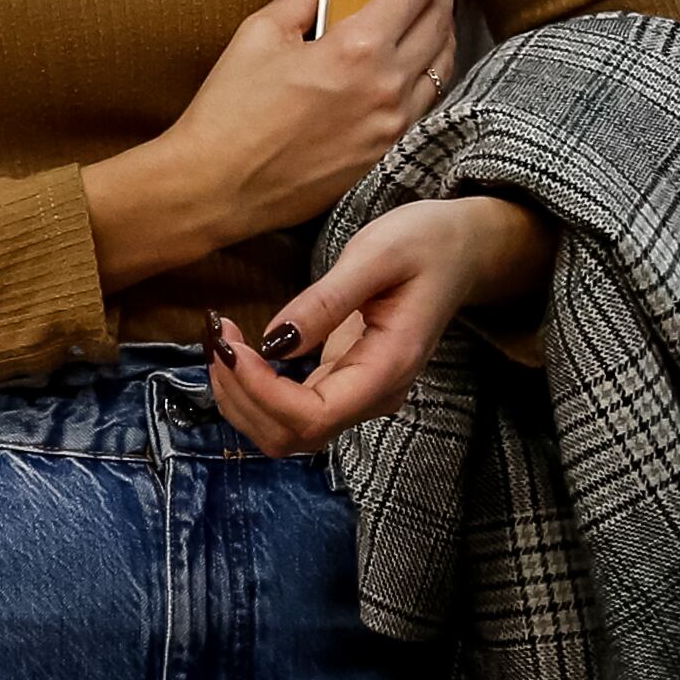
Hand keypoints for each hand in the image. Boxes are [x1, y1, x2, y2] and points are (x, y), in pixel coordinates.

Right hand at [96, 0, 458, 276]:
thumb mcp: (257, 35)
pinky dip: (430, 72)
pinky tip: (417, 62)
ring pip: (442, 65)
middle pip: (438, 23)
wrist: (215, 187)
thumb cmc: (227, 114)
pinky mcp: (383, 152)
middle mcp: (386, 86)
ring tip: (433, 13)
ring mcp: (390, 124)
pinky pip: (425, 101)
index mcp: (356, 49)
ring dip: (443, 30)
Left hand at [204, 192, 549, 453]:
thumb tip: (274, 343)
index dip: (261, 393)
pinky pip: (288, 410)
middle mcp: (374, 395)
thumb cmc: (426, 243)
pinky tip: (238, 351)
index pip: (312, 417)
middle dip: (241, 396)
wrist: (460, 249)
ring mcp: (358, 395)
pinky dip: (252, 389)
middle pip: (290, 435)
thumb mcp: (377, 254)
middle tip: (218, 338)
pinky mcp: (343, 384)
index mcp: (388, 369)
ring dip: (240, 398)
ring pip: (283, 431)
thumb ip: (327, 301)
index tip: (232, 346)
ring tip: (222, 342)